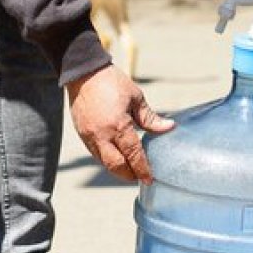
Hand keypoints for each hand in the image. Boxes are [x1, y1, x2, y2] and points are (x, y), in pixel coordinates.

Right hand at [65, 65, 174, 182]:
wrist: (83, 73)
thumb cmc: (112, 82)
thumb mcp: (135, 97)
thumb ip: (150, 118)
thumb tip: (169, 128)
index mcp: (118, 125)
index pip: (133, 155)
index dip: (142, 169)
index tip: (150, 179)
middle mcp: (102, 135)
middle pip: (116, 166)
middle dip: (129, 175)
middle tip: (140, 176)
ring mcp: (89, 136)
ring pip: (104, 162)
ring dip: (118, 168)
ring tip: (130, 168)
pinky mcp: (82, 134)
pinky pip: (95, 153)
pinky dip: (107, 158)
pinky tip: (116, 155)